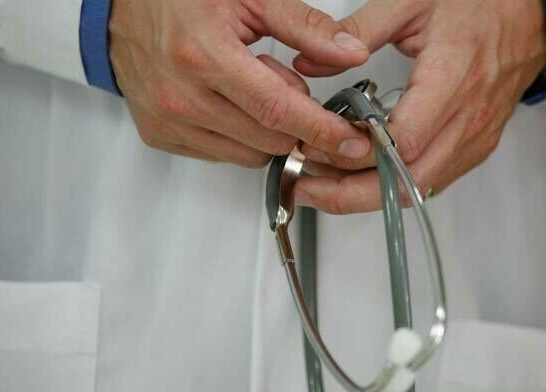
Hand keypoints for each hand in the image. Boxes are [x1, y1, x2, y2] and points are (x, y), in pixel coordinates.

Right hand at [109, 0, 371, 166]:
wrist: (121, 10)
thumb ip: (306, 28)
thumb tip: (351, 54)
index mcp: (204, 55)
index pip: (278, 110)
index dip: (322, 131)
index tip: (353, 144)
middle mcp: (181, 97)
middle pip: (269, 139)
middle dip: (298, 124)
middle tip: (291, 88)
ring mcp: (167, 121)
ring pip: (250, 154)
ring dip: (268, 131)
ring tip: (252, 88)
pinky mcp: (160, 136)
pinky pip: (222, 154)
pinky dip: (241, 136)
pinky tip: (230, 103)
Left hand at [293, 0, 545, 212]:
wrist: (528, 18)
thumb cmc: (477, 6)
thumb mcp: (411, 2)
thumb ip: (357, 31)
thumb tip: (308, 62)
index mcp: (452, 78)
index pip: (403, 140)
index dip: (356, 153)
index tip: (316, 148)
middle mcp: (467, 119)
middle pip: (405, 181)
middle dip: (349, 195)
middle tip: (305, 189)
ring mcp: (474, 140)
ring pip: (416, 191)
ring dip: (365, 197)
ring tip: (322, 188)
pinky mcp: (474, 149)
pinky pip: (430, 183)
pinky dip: (391, 189)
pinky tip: (359, 181)